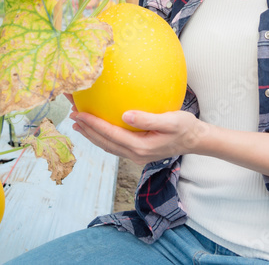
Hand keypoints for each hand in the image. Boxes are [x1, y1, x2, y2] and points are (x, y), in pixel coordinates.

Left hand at [69, 109, 207, 165]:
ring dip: (92, 134)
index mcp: (140, 147)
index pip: (110, 134)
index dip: (93, 124)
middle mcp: (135, 154)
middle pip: (104, 142)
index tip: (79, 113)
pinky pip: (115, 145)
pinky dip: (103, 136)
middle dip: (86, 130)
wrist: (196, 141)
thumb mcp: (171, 121)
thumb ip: (147, 119)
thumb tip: (125, 115)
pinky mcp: (139, 152)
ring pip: (108, 145)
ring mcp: (136, 155)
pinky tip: (99, 127)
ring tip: (79, 122)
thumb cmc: (186, 128)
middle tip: (72, 115)